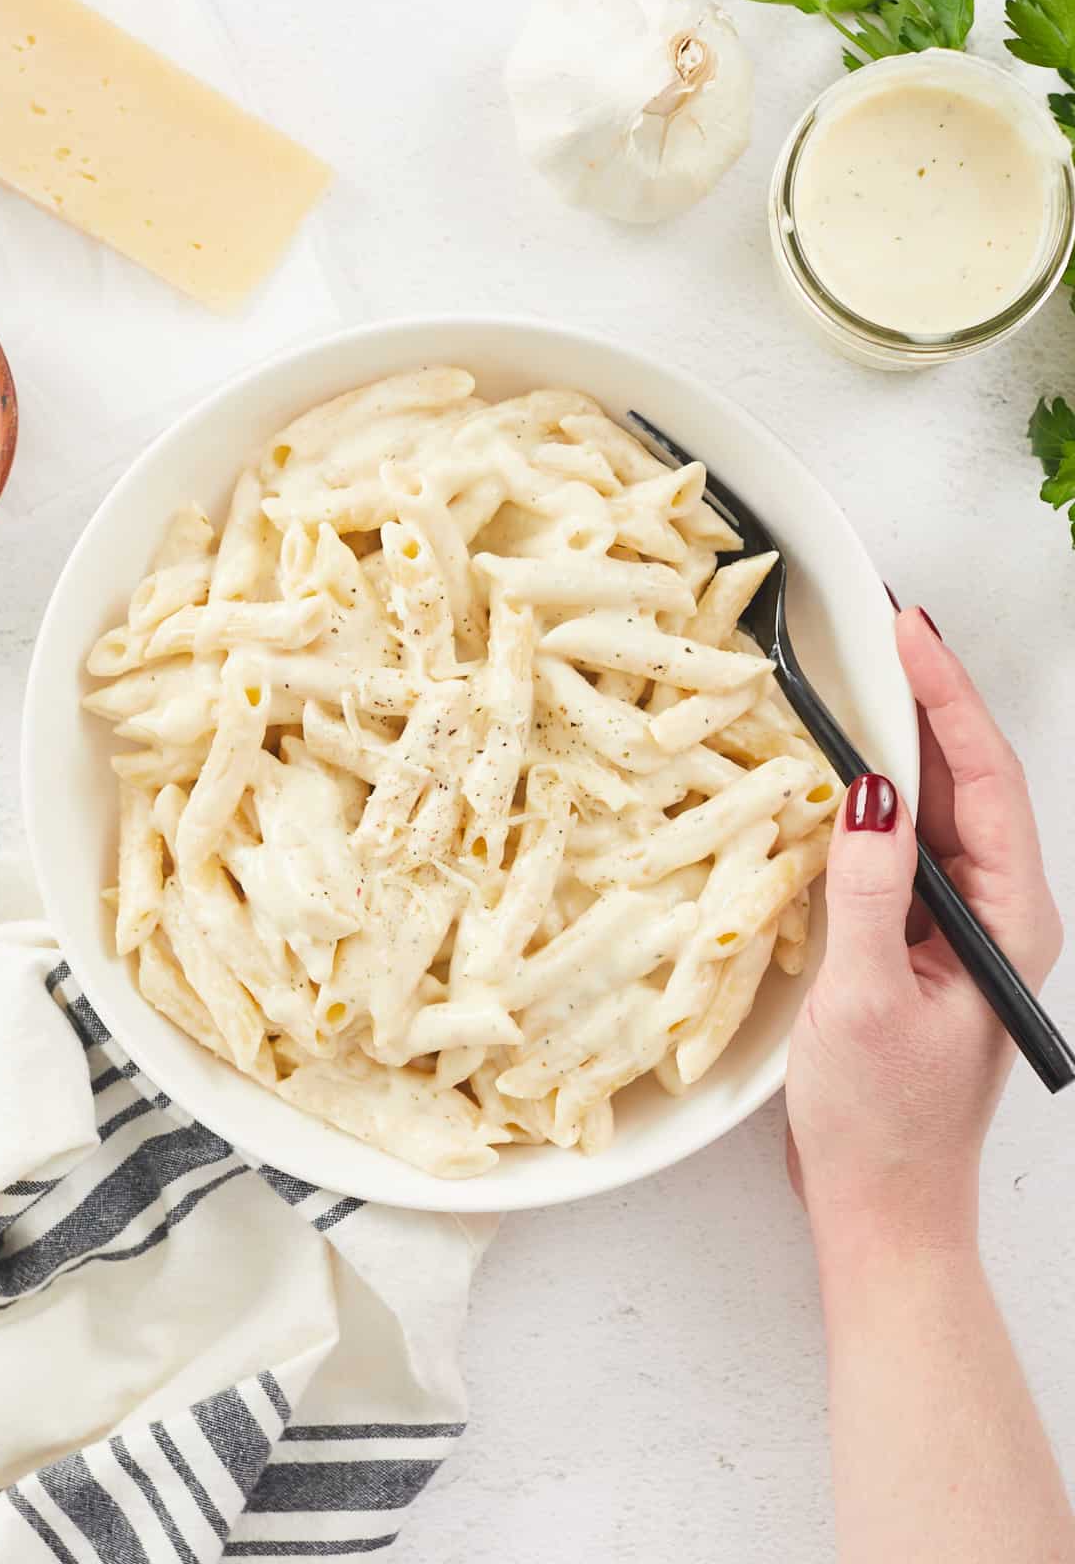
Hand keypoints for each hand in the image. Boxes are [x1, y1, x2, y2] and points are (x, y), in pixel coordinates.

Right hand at [785, 607, 1063, 1251]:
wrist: (881, 1210)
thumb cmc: (882, 1122)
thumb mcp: (867, 1000)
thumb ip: (870, 891)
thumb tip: (870, 789)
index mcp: (1008, 920)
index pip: (987, 779)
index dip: (946, 697)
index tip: (906, 631)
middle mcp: (991, 912)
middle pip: (965, 781)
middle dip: (923, 700)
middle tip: (874, 627)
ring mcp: (951, 926)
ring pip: (930, 811)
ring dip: (893, 745)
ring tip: (851, 676)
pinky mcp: (910, 942)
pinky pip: (893, 851)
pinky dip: (864, 804)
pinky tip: (828, 774)